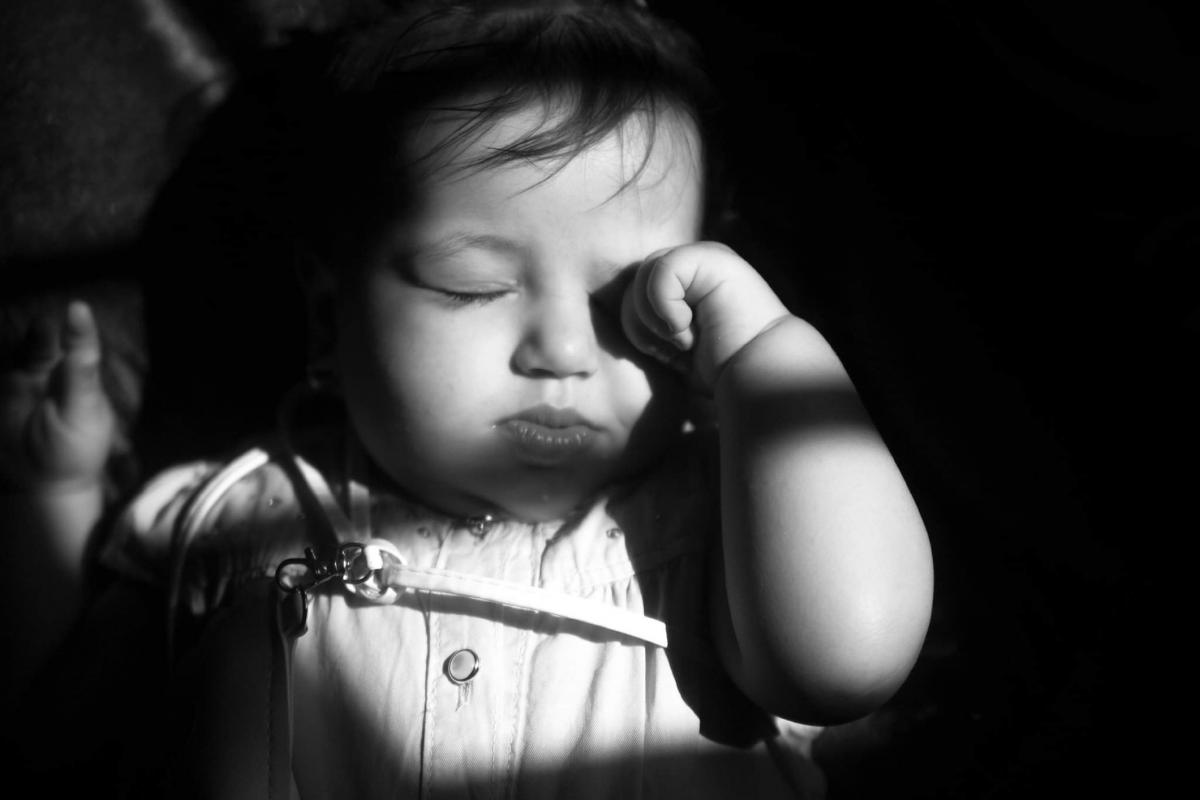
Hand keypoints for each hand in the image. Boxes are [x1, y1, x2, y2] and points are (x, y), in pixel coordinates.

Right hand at [0, 301, 115, 493]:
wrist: (42, 483)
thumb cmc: (75, 450)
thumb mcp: (83, 416)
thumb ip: (80, 381)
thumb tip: (81, 350)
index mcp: (80, 378)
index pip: (79, 346)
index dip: (78, 328)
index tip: (78, 308)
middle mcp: (52, 373)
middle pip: (42, 342)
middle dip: (39, 332)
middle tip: (41, 324)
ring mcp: (23, 381)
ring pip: (18, 352)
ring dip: (17, 341)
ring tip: (29, 343)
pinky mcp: (2, 391)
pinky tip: (2, 360)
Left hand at [620, 242, 791, 390]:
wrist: (759, 374)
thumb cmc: (721, 371)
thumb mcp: (671, 345)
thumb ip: (648, 322)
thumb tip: (609, 322)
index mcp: (683, 282)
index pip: (631, 294)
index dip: (641, 330)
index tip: (673, 354)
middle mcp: (692, 264)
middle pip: (630, 286)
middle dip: (643, 328)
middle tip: (678, 349)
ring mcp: (702, 257)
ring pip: (640, 280)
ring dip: (655, 323)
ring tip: (686, 341)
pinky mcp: (709, 257)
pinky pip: (661, 273)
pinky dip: (666, 310)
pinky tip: (690, 329)